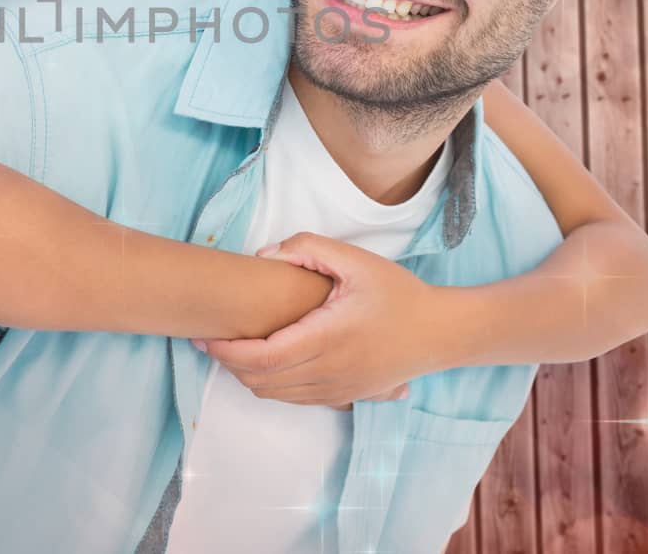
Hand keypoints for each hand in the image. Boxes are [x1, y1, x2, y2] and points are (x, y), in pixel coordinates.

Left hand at [193, 232, 450, 407]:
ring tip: (233, 349)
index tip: (206, 336)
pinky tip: (264, 362)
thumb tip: (265, 255)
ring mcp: (337, 390)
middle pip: (261, 380)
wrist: (440, 333)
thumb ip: (308, 248)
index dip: (227, 351)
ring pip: (275, 395)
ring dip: (248, 376)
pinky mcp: (344, 397)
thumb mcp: (357, 260)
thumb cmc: (398, 294)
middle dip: (229, 363)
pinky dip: (270, 385)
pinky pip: (294, 399)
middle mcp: (330, 372)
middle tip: (210, 339)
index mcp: (329, 338)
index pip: (262, 357)